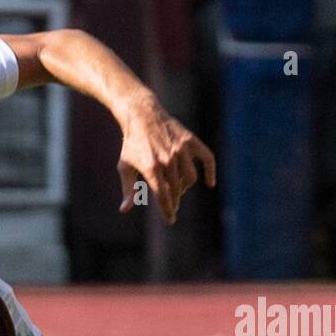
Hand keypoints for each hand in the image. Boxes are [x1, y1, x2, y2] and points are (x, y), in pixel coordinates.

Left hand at [117, 95, 215, 224]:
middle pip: (176, 190)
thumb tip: (124, 210)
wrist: (143, 116)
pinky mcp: (190, 141)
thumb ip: (128, 190)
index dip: (168, 210)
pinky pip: (206, 158)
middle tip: (172, 205)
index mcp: (151, 168)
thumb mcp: (125, 167)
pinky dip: (210, 171)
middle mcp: (167, 159)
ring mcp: (180, 149)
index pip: (163, 196)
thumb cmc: (131, 144)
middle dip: (174, 201)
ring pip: (190, 178)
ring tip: (177, 188)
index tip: (171, 220)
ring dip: (185, 187)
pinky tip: (210, 183)